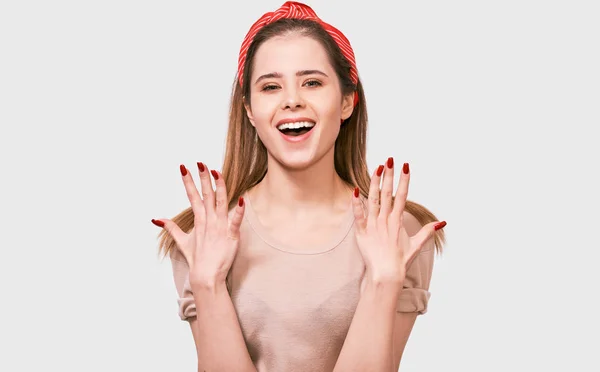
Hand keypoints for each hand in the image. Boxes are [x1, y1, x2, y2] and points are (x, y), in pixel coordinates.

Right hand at [152, 162, 244, 286]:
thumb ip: (171, 228)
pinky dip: (239, 211)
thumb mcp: (182, 241)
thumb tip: (156, 219)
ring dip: (219, 187)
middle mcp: (208, 221)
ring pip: (220, 203)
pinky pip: (235, 221)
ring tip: (216, 172)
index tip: (184, 167)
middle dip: (202, 178)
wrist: (206, 277)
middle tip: (199, 163)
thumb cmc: (197, 259)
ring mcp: (219, 227)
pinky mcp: (231, 235)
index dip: (188, 181)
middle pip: (205, 195)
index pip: (192, 196)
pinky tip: (242, 199)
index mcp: (198, 220)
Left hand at [352, 158, 445, 284]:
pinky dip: (356, 203)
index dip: (404, 180)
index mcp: (398, 221)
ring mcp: (373, 225)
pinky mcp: (362, 232)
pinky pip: (358, 215)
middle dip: (389, 175)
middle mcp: (386, 220)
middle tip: (390, 160)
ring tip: (376, 168)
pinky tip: (355, 190)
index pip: (402, 196)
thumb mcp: (417, 245)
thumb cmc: (401, 261)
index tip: (405, 167)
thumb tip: (442, 222)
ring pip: (373, 200)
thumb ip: (428, 232)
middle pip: (387, 193)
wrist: (386, 275)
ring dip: (374, 183)